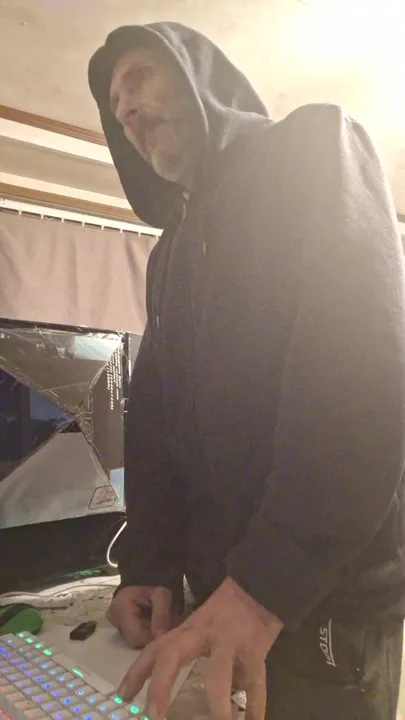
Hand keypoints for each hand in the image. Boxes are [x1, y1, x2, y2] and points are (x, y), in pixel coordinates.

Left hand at [117, 577, 282, 719]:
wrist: (259, 587)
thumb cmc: (228, 609)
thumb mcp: (203, 625)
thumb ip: (193, 652)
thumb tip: (182, 687)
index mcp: (188, 630)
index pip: (156, 648)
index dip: (137, 671)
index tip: (122, 696)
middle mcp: (204, 634)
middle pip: (174, 655)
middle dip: (161, 686)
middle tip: (154, 717)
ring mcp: (230, 641)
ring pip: (219, 674)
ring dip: (218, 704)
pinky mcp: (255, 649)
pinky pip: (255, 682)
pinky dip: (255, 707)